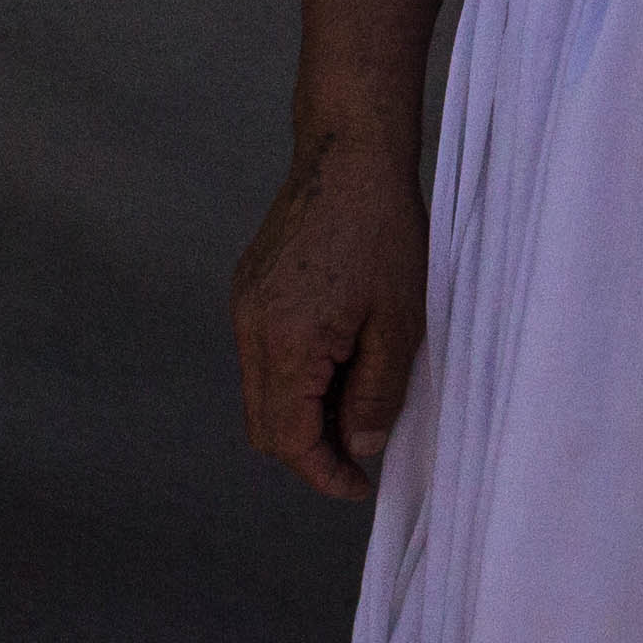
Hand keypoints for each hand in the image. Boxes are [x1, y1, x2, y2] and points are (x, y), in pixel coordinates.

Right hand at [232, 120, 428, 499]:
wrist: (349, 156)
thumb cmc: (383, 232)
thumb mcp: (399, 323)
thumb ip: (377, 393)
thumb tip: (359, 445)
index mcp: (286, 342)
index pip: (289, 439)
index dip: (324, 473)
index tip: (358, 486)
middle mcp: (251, 328)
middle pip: (263, 425)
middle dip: (310, 448)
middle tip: (362, 446)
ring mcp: (244, 306)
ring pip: (260, 391)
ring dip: (302, 410)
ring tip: (358, 395)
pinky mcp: (248, 287)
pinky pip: (261, 355)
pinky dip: (293, 374)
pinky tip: (338, 355)